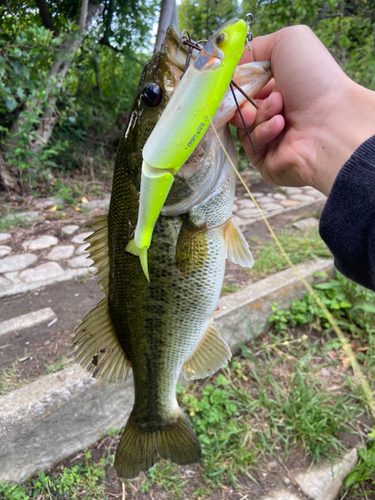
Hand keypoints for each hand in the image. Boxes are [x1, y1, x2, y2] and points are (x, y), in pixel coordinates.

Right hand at [231, 26, 374, 195]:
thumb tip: (233, 65)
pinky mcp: (265, 160)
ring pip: (242, 126)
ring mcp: (269, 138)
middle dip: (244, 101)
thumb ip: (255, 47)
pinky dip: (263, 133)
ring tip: (279, 110)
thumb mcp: (288, 42)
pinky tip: (280, 126)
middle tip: (259, 99)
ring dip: (258, 115)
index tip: (238, 80)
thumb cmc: (316, 80)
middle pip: (237, 107)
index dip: (237, 82)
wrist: (332, 122)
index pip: (243, 85)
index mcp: (279, 86)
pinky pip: (250, 146)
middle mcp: (274, 112)